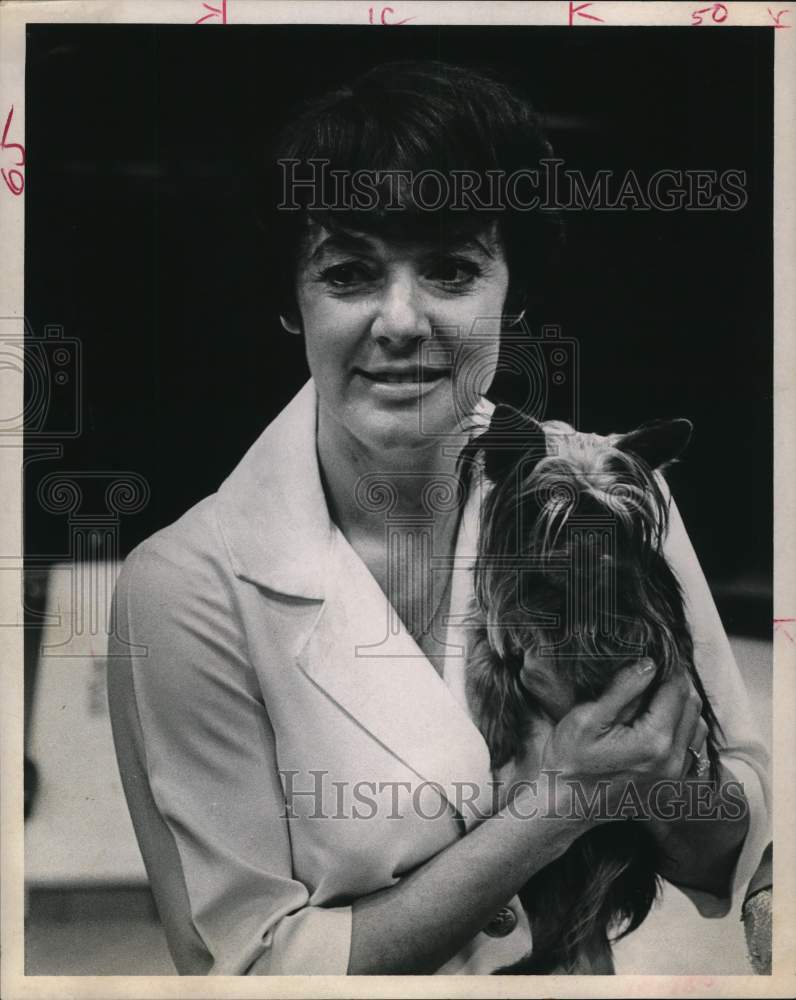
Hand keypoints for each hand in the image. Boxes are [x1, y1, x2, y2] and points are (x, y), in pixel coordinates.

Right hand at [537, 659, 704, 821]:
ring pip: (696, 725)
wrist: (566, 805)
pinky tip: (658, 720)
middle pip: (691, 705)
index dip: (668, 667)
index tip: (656, 654)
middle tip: (653, 670)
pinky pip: (691, 747)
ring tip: (654, 694)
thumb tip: (649, 664)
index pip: (676, 690)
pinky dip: (682, 727)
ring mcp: (675, 775)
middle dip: (676, 683)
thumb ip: (622, 690)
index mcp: (653, 742)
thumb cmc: (570, 760)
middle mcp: (672, 760)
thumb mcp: (588, 718)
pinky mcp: (672, 783)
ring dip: (682, 704)